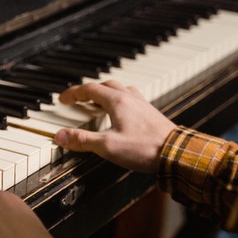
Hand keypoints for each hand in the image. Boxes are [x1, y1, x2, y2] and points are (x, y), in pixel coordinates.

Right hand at [55, 80, 175, 171]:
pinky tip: (121, 112)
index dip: (73, 93)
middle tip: (78, 99)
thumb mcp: (107, 146)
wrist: (176, 153)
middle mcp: (130, 98)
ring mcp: (142, 105)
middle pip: (105, 85)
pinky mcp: (150, 114)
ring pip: (120, 89)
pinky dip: (120, 100)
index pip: (90, 89)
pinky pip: (132, 98)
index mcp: (117, 102)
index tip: (63, 99)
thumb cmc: (144, 148)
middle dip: (88, 90)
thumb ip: (82, 140)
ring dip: (105, 92)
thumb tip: (61, 136)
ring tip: (98, 101)